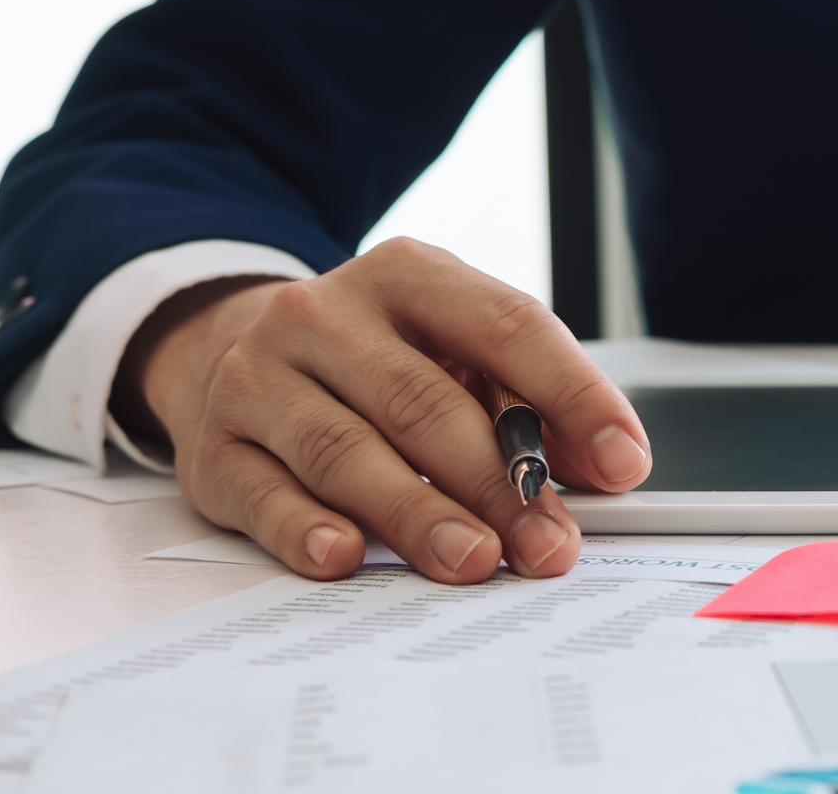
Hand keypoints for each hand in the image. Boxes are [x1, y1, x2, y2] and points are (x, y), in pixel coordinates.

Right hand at [111, 238, 651, 582]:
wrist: (229, 347)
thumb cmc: (376, 359)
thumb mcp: (455, 352)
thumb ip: (531, 405)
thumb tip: (608, 467)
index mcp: (409, 276)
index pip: (507, 327)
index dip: (573, 396)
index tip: (624, 463)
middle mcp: (325, 315)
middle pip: (424, 402)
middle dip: (497, 483)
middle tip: (548, 543)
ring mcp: (259, 377)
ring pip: (346, 452)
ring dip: (417, 515)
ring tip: (474, 561)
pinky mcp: (214, 447)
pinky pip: (264, 494)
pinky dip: (307, 529)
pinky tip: (346, 556)